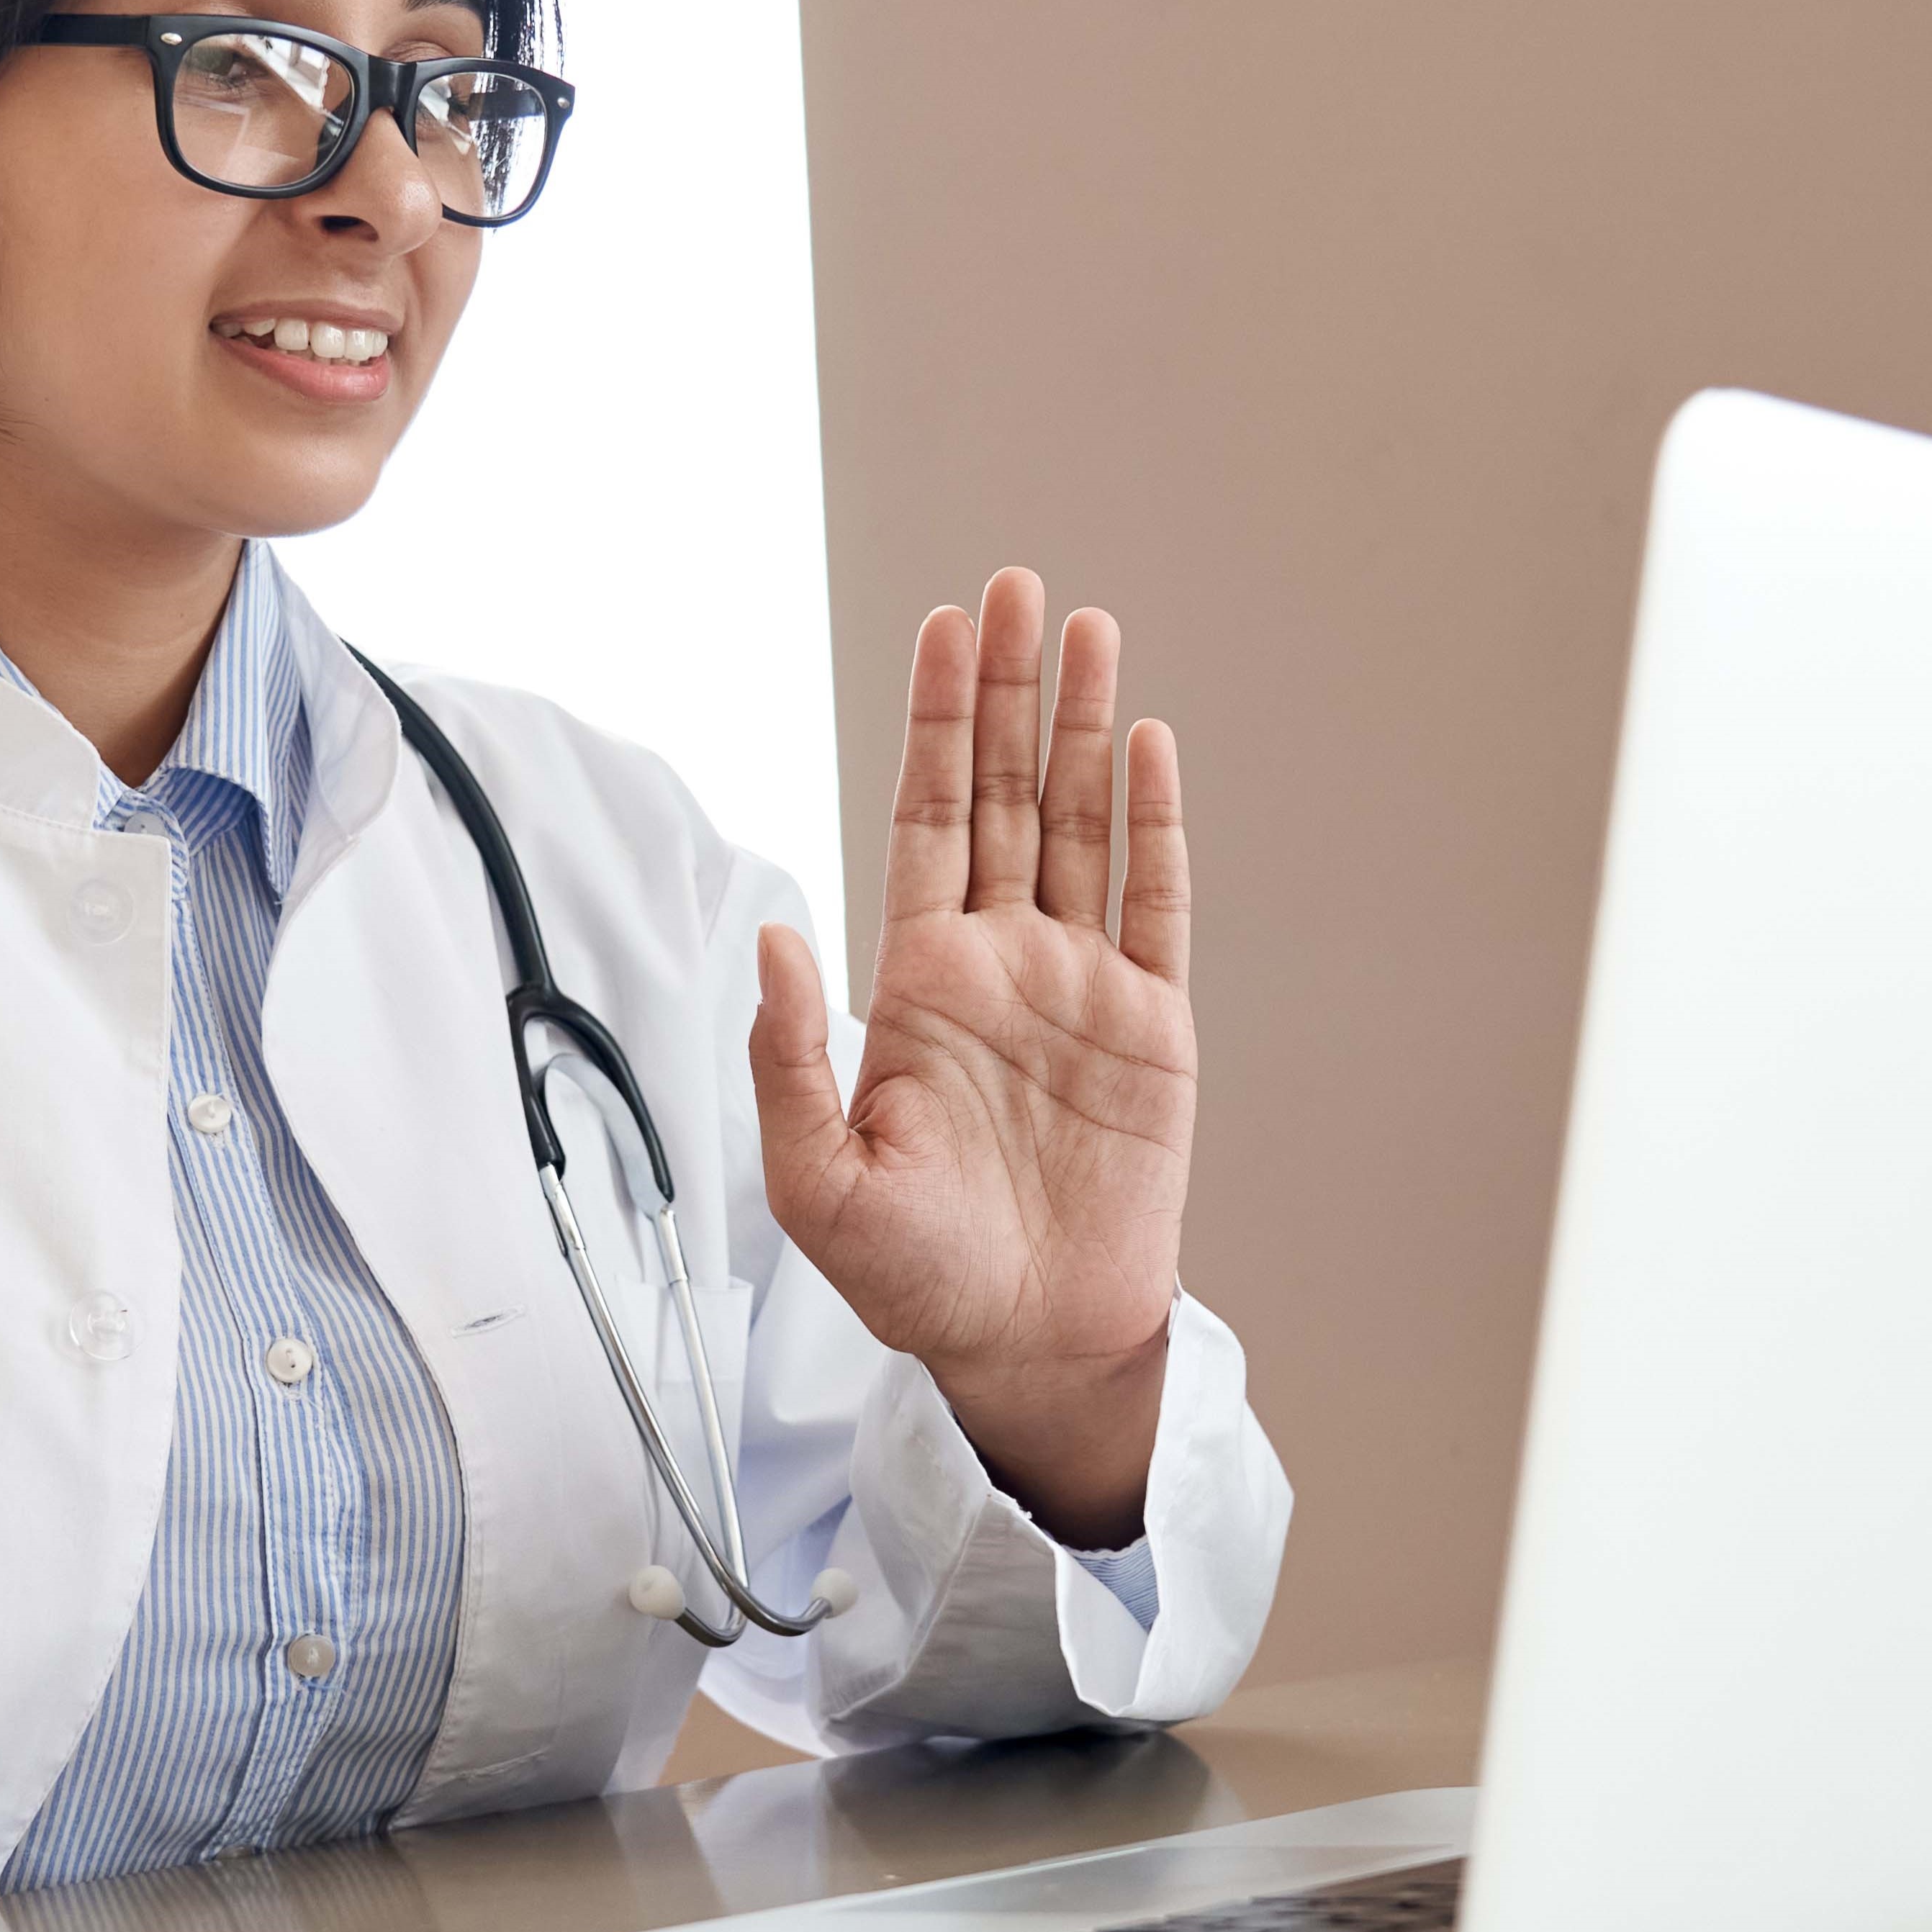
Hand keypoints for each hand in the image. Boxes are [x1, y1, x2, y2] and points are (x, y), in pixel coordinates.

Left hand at [749, 569, 1193, 1546]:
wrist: (1026, 1344)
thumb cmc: (915, 1275)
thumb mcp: (818, 1180)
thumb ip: (789, 1059)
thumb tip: (775, 935)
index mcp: (918, 983)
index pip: (926, 818)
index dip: (936, 722)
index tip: (947, 630)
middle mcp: (1001, 963)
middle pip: (1004, 794)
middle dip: (1008, 691)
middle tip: (1016, 588)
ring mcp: (1081, 987)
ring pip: (1081, 824)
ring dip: (1083, 727)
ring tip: (1088, 628)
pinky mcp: (1154, 1027)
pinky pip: (1156, 903)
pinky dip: (1154, 823)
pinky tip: (1146, 745)